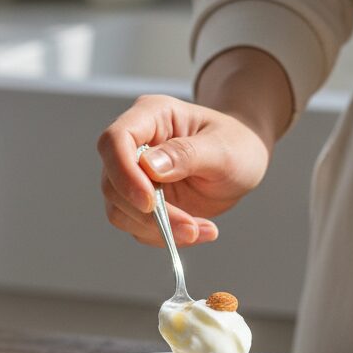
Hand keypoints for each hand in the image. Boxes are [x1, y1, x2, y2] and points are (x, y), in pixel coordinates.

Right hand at [97, 48, 292, 246]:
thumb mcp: (224, 148)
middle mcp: (134, 144)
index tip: (149, 202)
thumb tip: (148, 166)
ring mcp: (132, 175)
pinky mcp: (138, 202)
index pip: (115, 141)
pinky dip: (165, 236)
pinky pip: (136, 227)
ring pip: (119, 210)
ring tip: (200, 230)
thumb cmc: (236, 144)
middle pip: (112, 183)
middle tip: (189, 227)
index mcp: (151, 116)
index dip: (123, 173)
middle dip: (147, 213)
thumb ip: (187, 154)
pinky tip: (198, 230)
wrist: (240, 162)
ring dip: (157, 229)